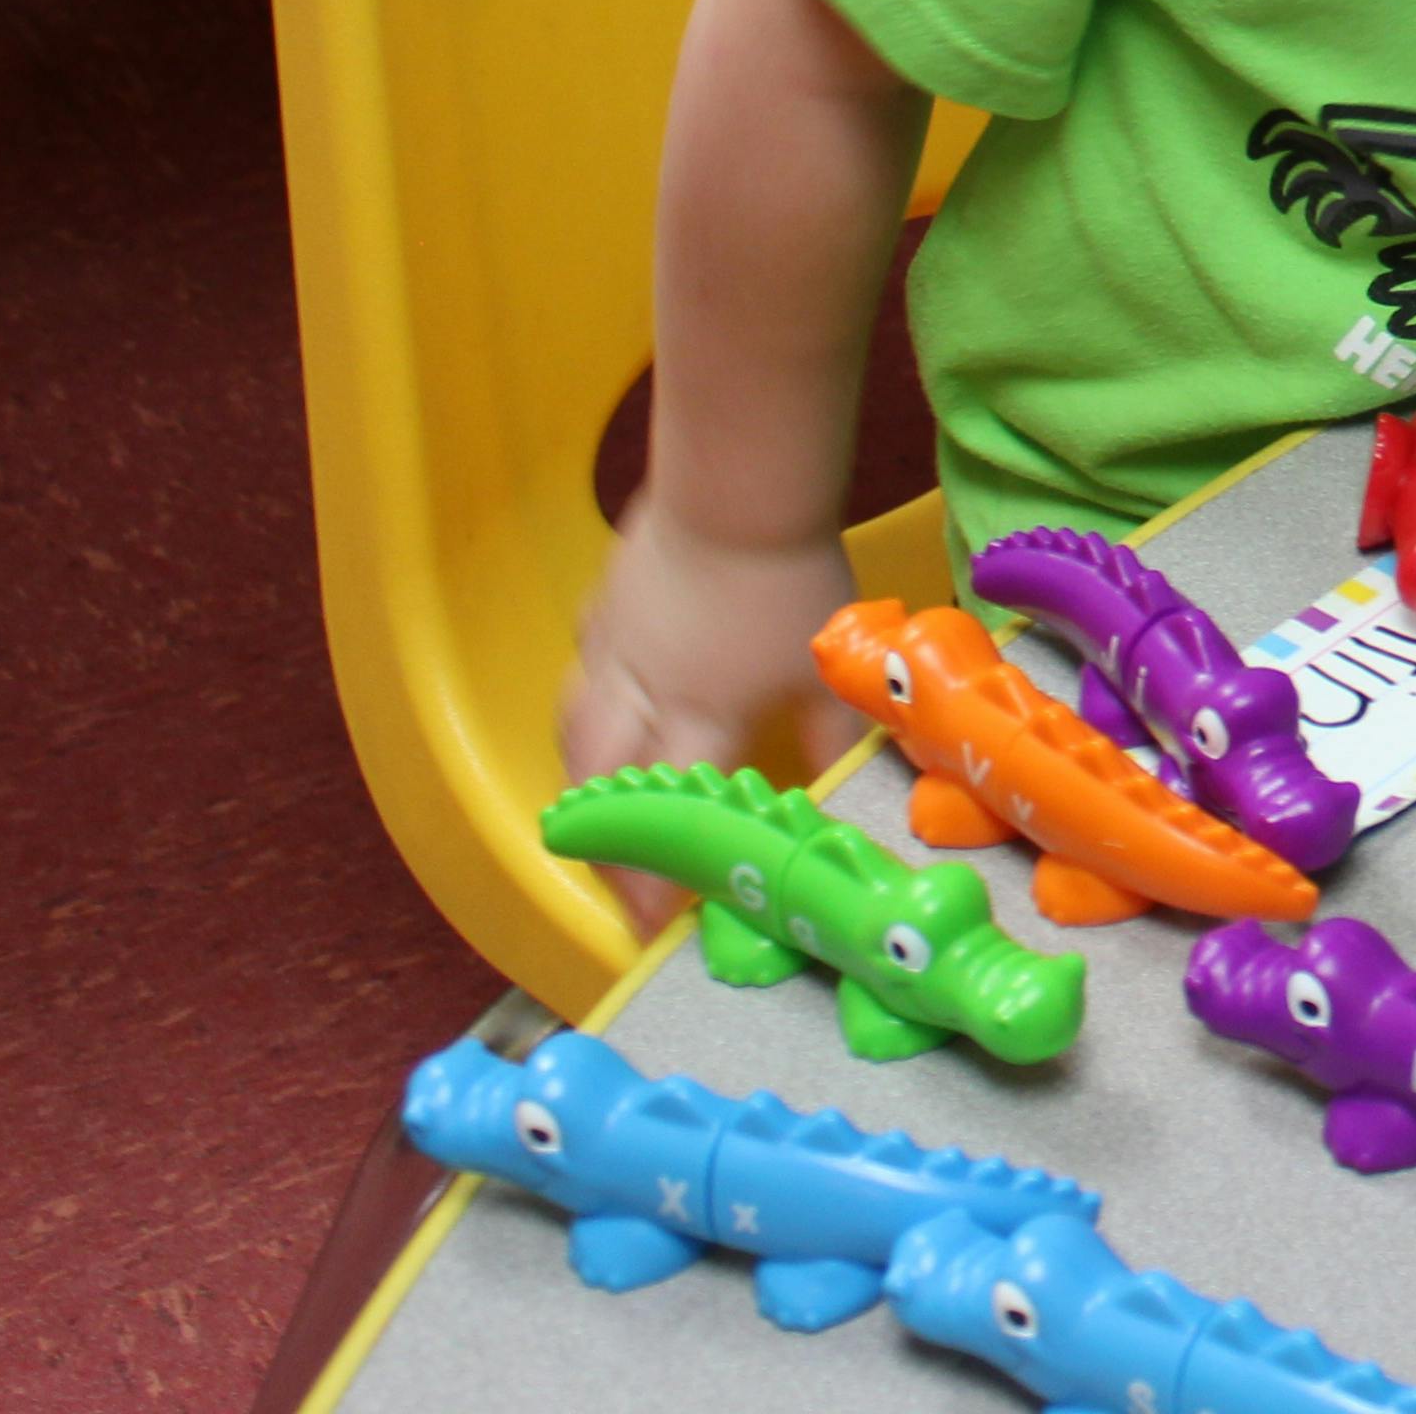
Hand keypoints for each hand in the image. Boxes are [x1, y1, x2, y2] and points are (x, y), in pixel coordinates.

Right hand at [558, 500, 857, 921]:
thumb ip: (829, 734)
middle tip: (621, 879)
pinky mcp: (600, 612)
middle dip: (605, 845)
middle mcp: (638, 696)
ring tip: (601, 816)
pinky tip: (603, 715)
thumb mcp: (821, 663)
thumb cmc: (788, 577)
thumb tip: (841, 792)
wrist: (732, 492)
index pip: (672, 814)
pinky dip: (587, 712)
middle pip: (601, 788)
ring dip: (584, 785)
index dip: (660, 875)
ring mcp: (609, 652)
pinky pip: (581, 676)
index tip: (658, 922)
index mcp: (698, 717)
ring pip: (574, 736)